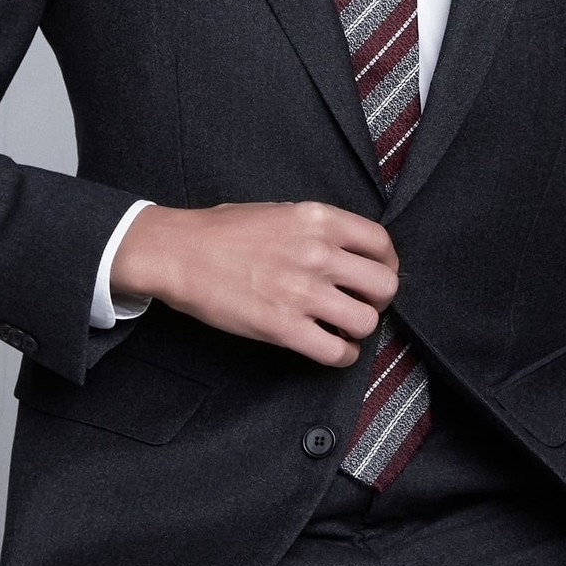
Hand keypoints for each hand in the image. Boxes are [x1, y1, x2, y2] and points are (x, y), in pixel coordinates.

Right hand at [116, 200, 398, 366]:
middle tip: (362, 304)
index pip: (381, 244)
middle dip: (378, 300)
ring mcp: (302, 292)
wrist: (179, 253)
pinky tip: (333, 349)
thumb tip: (349, 251)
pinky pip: (336, 351)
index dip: (386, 264)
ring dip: (359, 329)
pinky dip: (342, 355)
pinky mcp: (283, 327)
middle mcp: (318, 254)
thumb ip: (319, 229)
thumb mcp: (281, 210)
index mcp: (319, 219)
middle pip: (384, 285)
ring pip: (365, 321)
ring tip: (344, 328)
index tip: (377, 275)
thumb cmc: (223, 231)